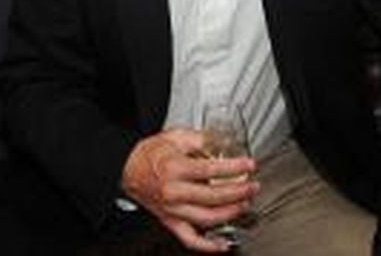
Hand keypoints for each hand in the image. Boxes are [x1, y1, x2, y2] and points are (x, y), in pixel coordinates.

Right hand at [119, 129, 256, 252]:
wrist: (127, 169)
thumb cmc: (149, 154)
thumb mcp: (175, 137)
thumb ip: (200, 139)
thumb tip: (223, 142)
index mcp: (175, 168)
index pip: (211, 170)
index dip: (235, 168)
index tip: (249, 165)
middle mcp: (174, 192)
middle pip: (213, 196)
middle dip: (238, 192)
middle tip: (252, 186)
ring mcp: (173, 210)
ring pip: (207, 218)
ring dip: (231, 213)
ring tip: (244, 205)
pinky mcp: (170, 221)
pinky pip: (191, 240)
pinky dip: (208, 245)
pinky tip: (223, 244)